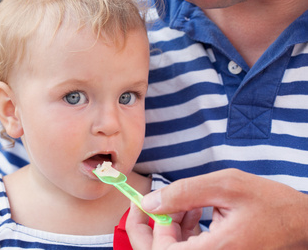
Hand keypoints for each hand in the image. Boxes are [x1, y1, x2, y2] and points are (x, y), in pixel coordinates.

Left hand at [126, 169, 307, 249]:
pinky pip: (190, 247)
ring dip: (171, 224)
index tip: (138, 203)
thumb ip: (183, 193)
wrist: (300, 222)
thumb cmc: (270, 203)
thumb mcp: (225, 186)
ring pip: (175, 248)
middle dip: (153, 226)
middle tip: (153, 201)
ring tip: (186, 201)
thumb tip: (149, 202)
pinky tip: (195, 209)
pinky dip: (184, 228)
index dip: (140, 227)